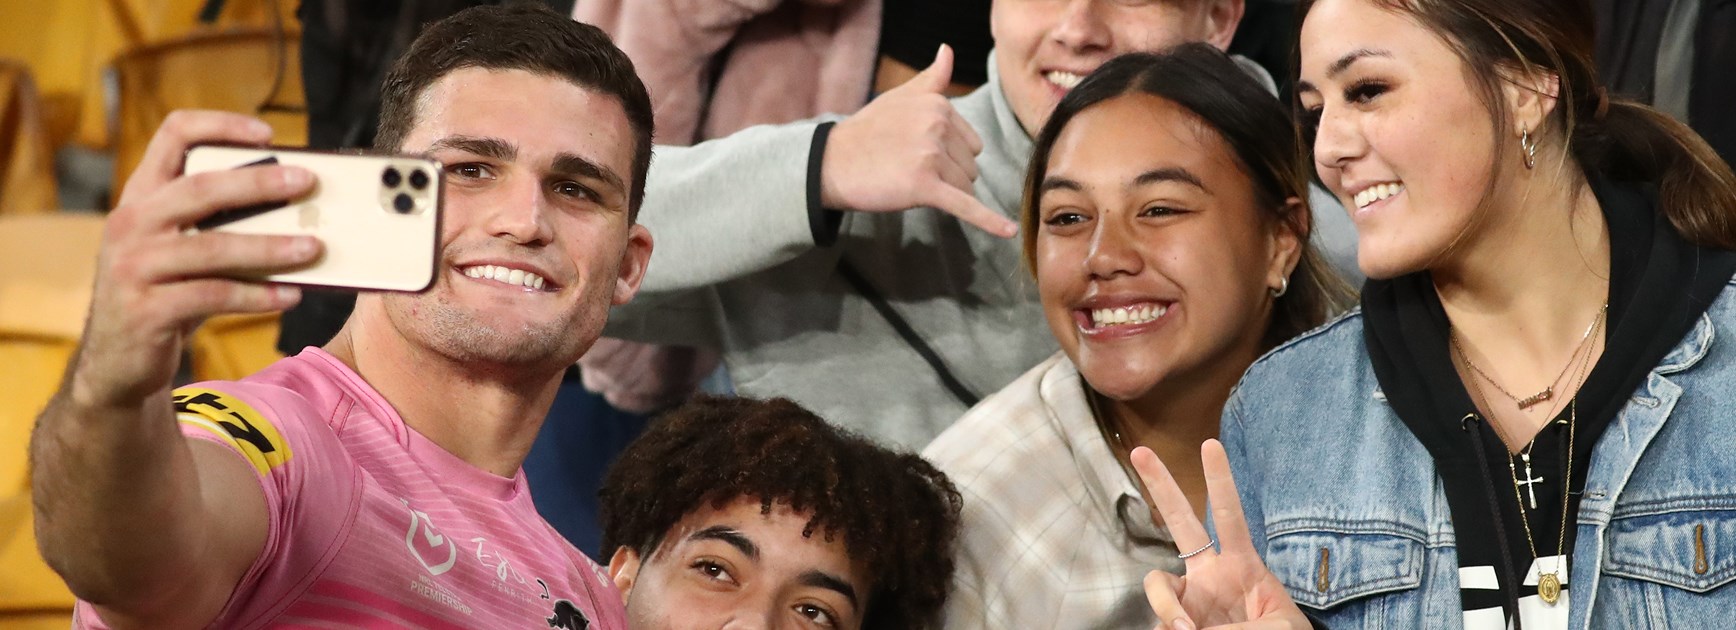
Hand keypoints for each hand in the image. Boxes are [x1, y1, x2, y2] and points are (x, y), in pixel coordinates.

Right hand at [71, 110, 322, 407]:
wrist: (117, 362)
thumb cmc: (166, 293)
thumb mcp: (182, 249)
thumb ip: (219, 223)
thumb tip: (299, 207)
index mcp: (142, 197)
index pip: (173, 136)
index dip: (220, 125)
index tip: (268, 133)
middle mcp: (130, 223)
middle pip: (200, 189)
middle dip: (259, 183)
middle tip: (307, 182)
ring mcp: (133, 266)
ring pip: (212, 246)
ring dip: (270, 246)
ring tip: (314, 247)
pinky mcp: (146, 310)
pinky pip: (213, 295)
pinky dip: (258, 295)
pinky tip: (291, 295)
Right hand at [819, 45, 1016, 236]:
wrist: (831, 164)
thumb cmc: (867, 132)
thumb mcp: (899, 98)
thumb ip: (931, 79)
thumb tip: (949, 51)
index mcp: (939, 105)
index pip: (971, 144)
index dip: (948, 156)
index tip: (916, 152)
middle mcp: (939, 126)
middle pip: (970, 167)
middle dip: (947, 175)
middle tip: (907, 168)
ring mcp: (932, 156)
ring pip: (965, 188)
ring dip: (943, 192)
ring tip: (907, 181)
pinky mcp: (924, 187)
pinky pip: (965, 207)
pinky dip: (989, 221)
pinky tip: (1008, 232)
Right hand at [1133, 441, 1309, 629]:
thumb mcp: (1278, 626)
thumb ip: (1243, 624)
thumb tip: (1189, 626)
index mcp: (1241, 564)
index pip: (1229, 515)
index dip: (1220, 481)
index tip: (1211, 444)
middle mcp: (1208, 574)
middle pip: (1179, 520)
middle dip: (1160, 485)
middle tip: (1140, 452)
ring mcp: (1188, 599)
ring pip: (1157, 584)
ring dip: (1165, 606)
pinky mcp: (1173, 623)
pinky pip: (1160, 623)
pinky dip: (1169, 629)